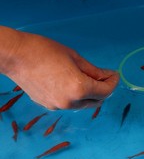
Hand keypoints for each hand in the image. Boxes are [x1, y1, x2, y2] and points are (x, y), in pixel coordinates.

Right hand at [1, 27, 118, 109]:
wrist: (14, 56)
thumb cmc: (43, 51)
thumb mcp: (75, 58)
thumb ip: (94, 71)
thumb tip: (107, 76)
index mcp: (79, 89)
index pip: (106, 92)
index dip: (113, 82)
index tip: (115, 75)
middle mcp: (70, 102)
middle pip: (97, 101)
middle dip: (103, 90)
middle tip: (104, 77)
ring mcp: (58, 106)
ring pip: (83, 104)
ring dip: (89, 94)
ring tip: (87, 77)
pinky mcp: (48, 106)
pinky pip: (69, 103)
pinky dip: (75, 96)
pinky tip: (71, 82)